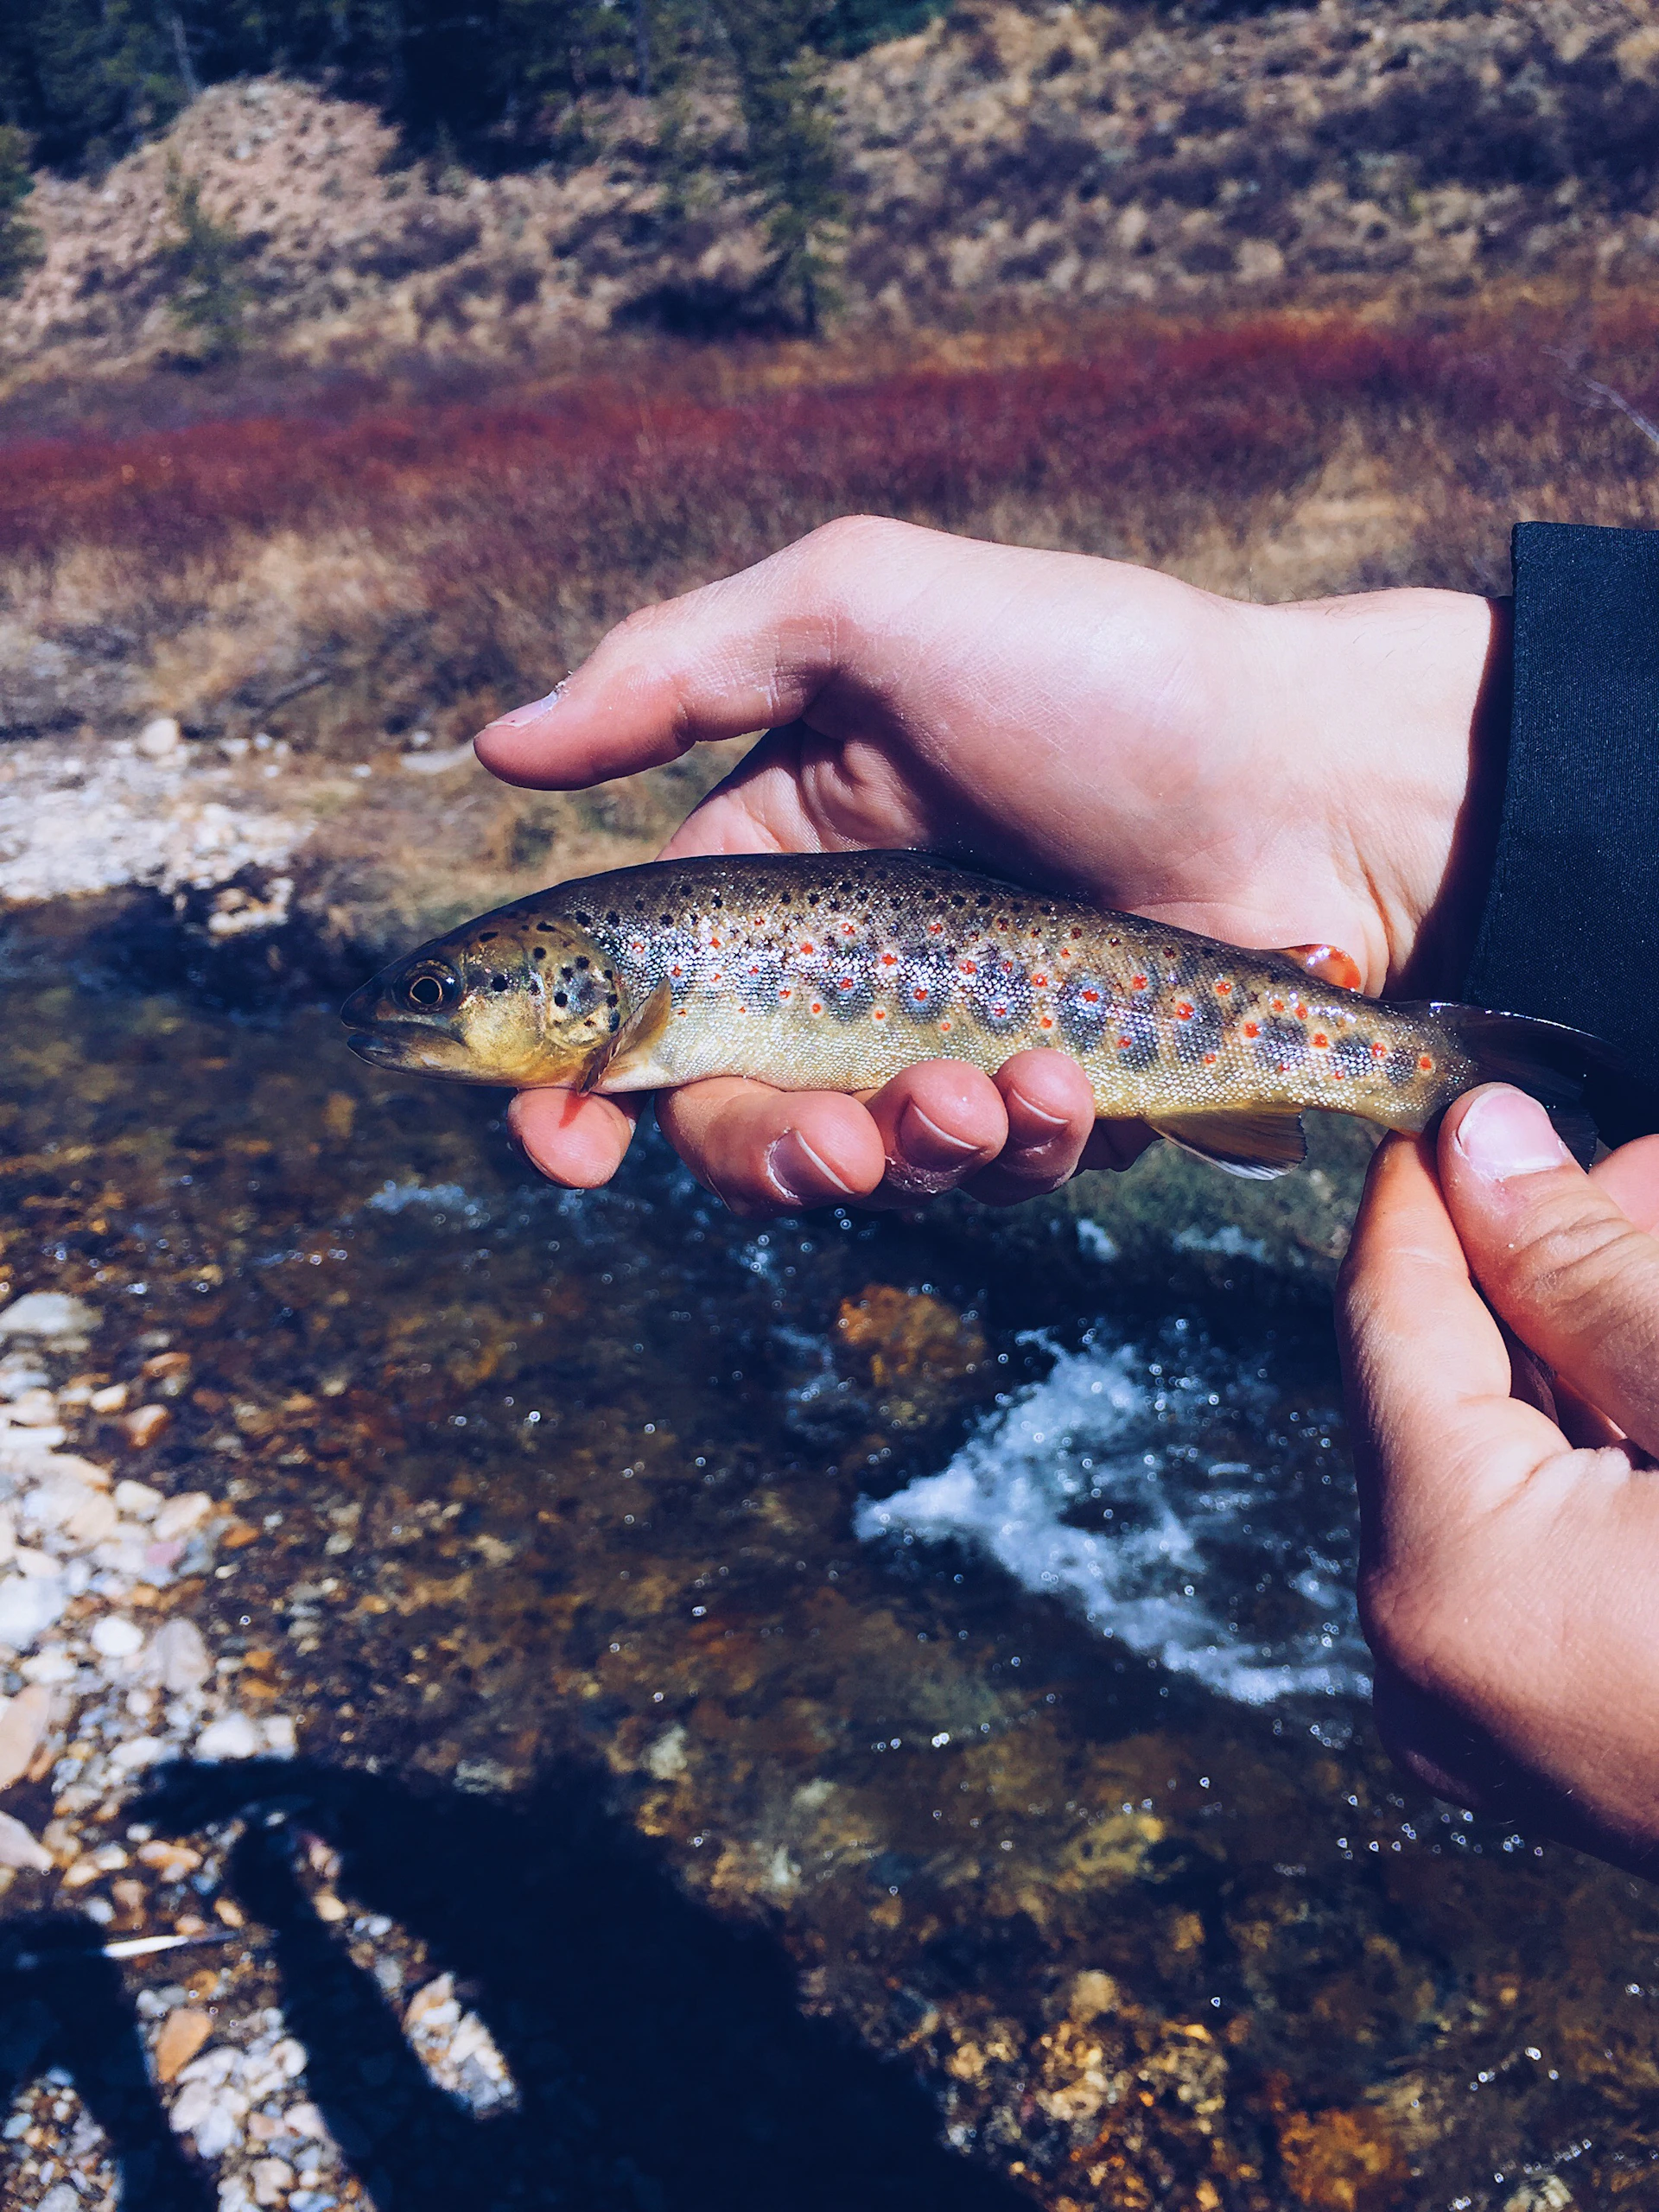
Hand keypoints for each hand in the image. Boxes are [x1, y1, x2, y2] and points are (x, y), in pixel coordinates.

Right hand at [475, 516, 1505, 1212]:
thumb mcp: (867, 612)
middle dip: (765, 1154)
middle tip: (833, 1144)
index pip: (633, 998)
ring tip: (994, 1085)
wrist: (1314, 779)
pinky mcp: (1054, 1099)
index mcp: (778, 860)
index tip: (559, 1145)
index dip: (570, 1088)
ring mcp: (952, 1037)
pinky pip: (993, 1176)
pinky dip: (1021, 1148)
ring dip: (914, 1148)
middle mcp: (849, 963)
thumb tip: (494, 748)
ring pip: (864, 1163)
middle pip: (729, 1118)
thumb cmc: (1096, 676)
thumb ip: (674, 668)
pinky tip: (1071, 1082)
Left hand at [1339, 1084, 1658, 1871]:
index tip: (1467, 1100)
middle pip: (1441, 1388)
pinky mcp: (1550, 1736)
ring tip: (1654, 1241)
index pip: (1386, 1320)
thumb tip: (1483, 1143)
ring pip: (1495, 1461)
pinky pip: (1535, 1544)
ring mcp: (1486, 1720)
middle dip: (1538, 1262)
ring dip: (1581, 1350)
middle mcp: (1428, 1659)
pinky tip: (1653, 1373)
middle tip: (1627, 1165)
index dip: (1427, 1193)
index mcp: (1446, 1573)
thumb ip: (1591, 1269)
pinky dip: (1597, 1450)